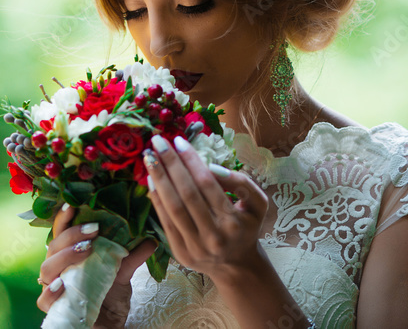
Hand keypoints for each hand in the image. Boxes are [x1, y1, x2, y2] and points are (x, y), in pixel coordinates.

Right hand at [37, 203, 156, 327]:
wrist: (110, 324)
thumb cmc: (109, 295)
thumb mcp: (123, 272)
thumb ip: (133, 255)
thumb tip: (152, 239)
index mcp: (71, 253)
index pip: (62, 231)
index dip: (64, 217)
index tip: (74, 204)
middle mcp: (59, 268)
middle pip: (54, 246)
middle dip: (72, 234)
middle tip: (94, 229)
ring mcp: (54, 287)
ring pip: (46, 268)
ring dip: (65, 256)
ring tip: (86, 250)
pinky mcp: (56, 309)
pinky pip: (44, 299)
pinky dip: (51, 291)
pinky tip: (63, 283)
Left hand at [143, 134, 268, 279]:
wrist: (236, 266)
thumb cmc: (246, 228)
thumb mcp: (257, 204)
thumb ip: (242, 182)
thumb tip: (212, 167)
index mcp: (234, 222)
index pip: (208, 184)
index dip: (191, 160)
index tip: (179, 140)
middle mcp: (213, 236)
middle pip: (187, 193)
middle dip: (171, 164)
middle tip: (158, 141)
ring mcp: (195, 246)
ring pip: (173, 207)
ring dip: (159, 179)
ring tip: (149, 157)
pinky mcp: (180, 252)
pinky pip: (165, 221)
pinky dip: (157, 199)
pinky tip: (151, 181)